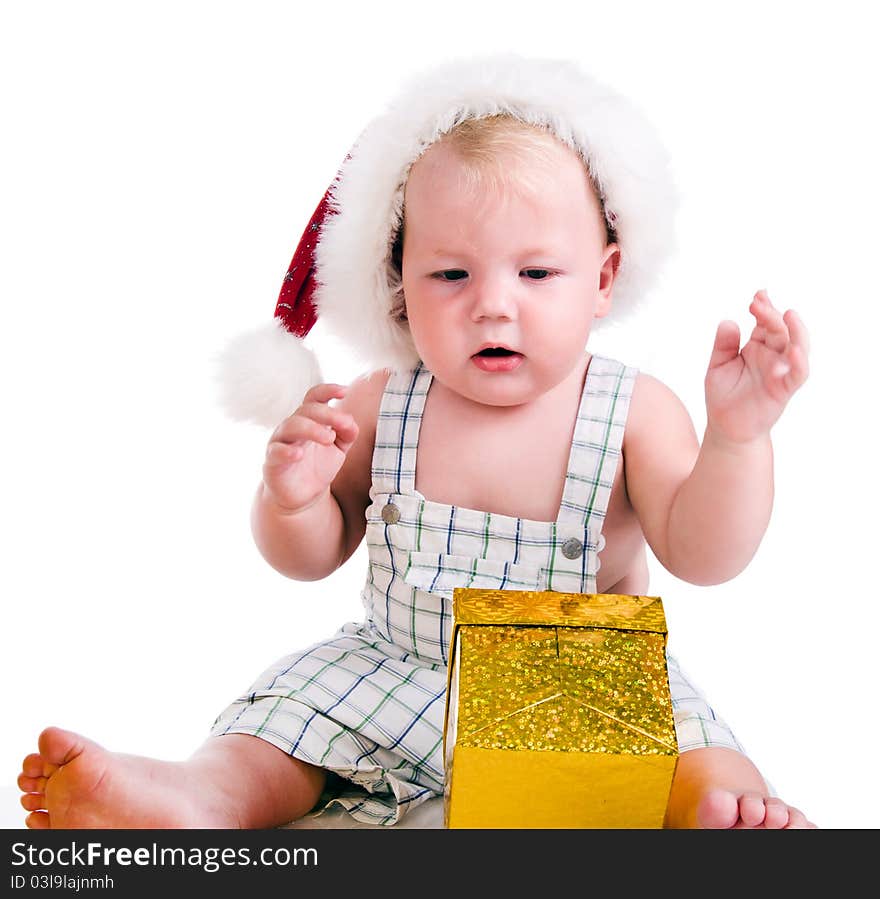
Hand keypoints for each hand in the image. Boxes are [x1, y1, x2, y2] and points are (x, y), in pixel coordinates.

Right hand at [261, 383, 358, 513]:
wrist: (301, 496)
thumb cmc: (317, 466)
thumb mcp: (338, 449)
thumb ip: (347, 434)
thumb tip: (352, 423)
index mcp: (309, 420)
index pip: (314, 398)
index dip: (327, 391)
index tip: (344, 391)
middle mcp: (293, 426)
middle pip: (306, 410)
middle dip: (327, 414)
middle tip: (344, 424)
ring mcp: (281, 442)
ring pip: (291, 426)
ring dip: (311, 428)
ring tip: (329, 438)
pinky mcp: (272, 462)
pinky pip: (276, 452)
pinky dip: (286, 451)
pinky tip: (298, 454)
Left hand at [705, 289, 808, 444]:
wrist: (726, 427)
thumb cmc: (723, 396)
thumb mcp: (717, 367)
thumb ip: (723, 346)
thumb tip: (728, 321)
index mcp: (756, 347)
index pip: (765, 322)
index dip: (763, 307)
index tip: (757, 296)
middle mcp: (772, 356)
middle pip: (780, 329)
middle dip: (771, 314)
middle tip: (757, 304)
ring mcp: (781, 371)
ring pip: (797, 346)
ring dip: (796, 330)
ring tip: (788, 314)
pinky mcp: (785, 388)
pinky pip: (798, 373)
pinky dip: (798, 362)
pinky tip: (792, 351)